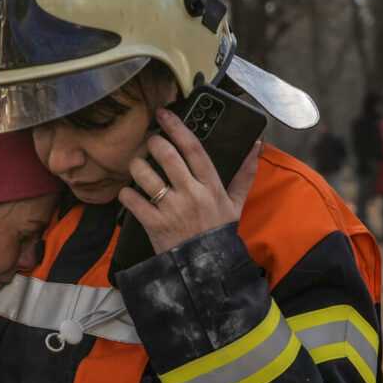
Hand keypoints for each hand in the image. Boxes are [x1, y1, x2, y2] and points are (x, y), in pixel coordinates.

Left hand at [118, 107, 259, 253]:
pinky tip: (130, 193)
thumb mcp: (236, 204)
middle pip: (166, 155)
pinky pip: (132, 200)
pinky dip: (126, 193)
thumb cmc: (219, 233)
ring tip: (137, 166)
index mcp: (210, 186)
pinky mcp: (154, 224)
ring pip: (144, 174)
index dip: (177, 127)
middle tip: (149, 142)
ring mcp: (171, 209)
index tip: (163, 114)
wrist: (208, 268)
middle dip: (152, 143)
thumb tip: (256, 146)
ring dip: (136, 165)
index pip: (193, 148)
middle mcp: (191, 193)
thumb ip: (244, 175)